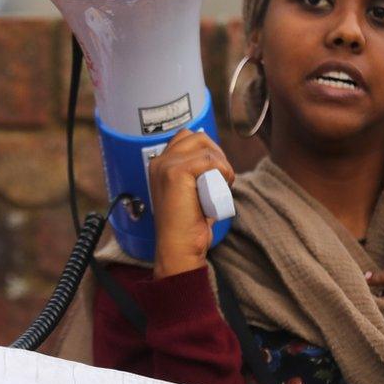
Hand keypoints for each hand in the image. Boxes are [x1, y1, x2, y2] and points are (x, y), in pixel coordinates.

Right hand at [148, 129, 234, 278]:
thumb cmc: (188, 224)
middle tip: (222, 178)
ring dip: (222, 165)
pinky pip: (210, 160)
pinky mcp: (176, 171)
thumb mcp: (191, 191)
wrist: (179, 246)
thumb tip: (216, 157)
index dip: (208, 151)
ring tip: (220, 185)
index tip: (216, 173)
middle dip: (217, 154)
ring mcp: (166, 164)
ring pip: (206, 147)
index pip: (188, 138)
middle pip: (198, 137)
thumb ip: (196, 172)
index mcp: (160, 164)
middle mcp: (159, 160)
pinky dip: (223, 172)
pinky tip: (221, 188)